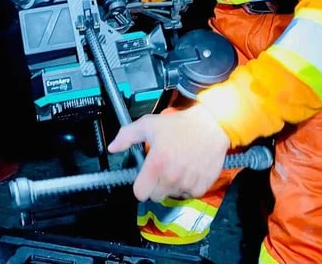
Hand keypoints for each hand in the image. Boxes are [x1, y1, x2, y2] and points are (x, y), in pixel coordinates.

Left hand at [107, 104, 229, 201]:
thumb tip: (112, 148)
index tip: (144, 178)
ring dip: (172, 185)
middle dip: (156, 185)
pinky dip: (188, 186)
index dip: (140, 186)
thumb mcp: (148, 125)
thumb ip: (126, 136)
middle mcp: (171, 177)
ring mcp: (188, 183)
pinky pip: (189, 194)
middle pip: (156, 196)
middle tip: (162, 170)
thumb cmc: (178, 125)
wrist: (210, 126)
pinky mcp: (202, 186)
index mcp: (156, 164)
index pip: (140, 193)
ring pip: (173, 195)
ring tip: (177, 167)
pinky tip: (189, 171)